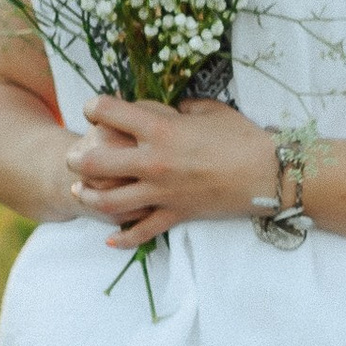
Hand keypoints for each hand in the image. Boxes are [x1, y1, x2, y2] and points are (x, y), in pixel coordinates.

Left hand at [66, 97, 272, 249]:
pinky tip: (109, 238)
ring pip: (108, 201)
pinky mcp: (174, 215)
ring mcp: (161, 192)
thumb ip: (182, 108)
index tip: (95, 110)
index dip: (94, 107)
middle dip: (78, 157)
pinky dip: (122, 237)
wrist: (269, 174)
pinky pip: (141, 232)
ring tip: (81, 192)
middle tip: (76, 156)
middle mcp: (153, 161)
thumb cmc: (242, 137)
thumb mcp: (210, 110)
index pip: (109, 112)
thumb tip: (171, 109)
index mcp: (161, 128)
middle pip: (94, 161)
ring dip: (88, 196)